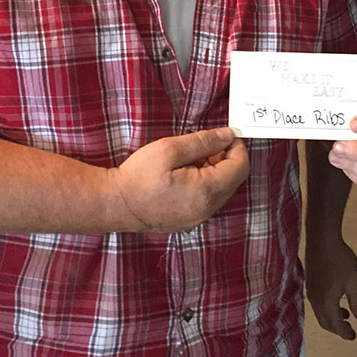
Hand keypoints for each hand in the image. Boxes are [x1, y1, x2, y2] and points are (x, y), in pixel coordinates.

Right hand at [108, 127, 248, 232]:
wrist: (115, 204)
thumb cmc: (139, 176)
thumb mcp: (170, 149)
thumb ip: (204, 141)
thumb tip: (228, 135)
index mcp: (206, 191)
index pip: (240, 167)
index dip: (237, 147)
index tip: (225, 135)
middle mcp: (207, 209)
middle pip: (234, 179)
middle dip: (225, 158)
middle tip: (204, 144)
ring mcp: (198, 217)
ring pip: (221, 189)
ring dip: (214, 170)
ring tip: (190, 158)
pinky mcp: (189, 221)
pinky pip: (208, 199)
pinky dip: (205, 183)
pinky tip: (185, 173)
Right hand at [305, 235, 356, 339]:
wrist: (322, 238)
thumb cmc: (340, 260)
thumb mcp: (354, 282)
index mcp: (327, 303)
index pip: (335, 326)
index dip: (345, 333)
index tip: (354, 336)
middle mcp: (315, 301)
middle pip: (325, 322)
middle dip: (337, 328)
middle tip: (349, 329)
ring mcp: (310, 291)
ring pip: (320, 313)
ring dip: (332, 317)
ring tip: (346, 313)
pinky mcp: (309, 282)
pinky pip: (317, 304)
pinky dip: (326, 308)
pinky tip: (336, 298)